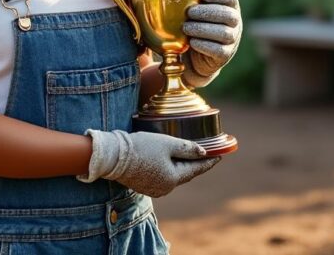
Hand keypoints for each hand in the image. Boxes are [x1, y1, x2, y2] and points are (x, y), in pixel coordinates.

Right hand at [78, 130, 219, 197]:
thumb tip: (202, 152)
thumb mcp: (167, 143)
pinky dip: (169, 168)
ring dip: (182, 166)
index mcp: (173, 178)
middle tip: (207, 154)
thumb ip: (186, 148)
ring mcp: (154, 189)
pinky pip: (162, 177)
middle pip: (185, 174)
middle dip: (196, 163)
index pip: (196, 169)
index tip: (220, 156)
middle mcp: (165, 188)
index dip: (209, 161)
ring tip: (189, 155)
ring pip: (173, 176)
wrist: (113, 157)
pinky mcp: (144, 185)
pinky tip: (170, 160)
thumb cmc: (141, 148)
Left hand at [182, 0, 241, 87]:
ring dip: (202, 29)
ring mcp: (232, 40)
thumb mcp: (198, 13)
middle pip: (228, 15)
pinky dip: (203, 44)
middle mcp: (235, 24)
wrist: (195, 57)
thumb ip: (195, 1)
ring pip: (224, 33)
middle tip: (189, 13)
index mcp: (230, 8)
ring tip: (186, 27)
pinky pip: (218, 50)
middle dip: (207, 12)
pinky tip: (192, 42)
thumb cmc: (196, 27)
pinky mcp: (225, 55)